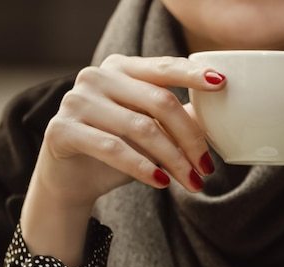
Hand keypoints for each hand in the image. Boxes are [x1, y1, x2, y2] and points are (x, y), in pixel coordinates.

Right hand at [21, 55, 224, 266]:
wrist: (72, 179)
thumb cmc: (118, 147)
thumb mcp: (151, 128)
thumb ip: (178, 116)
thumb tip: (218, 115)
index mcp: (122, 68)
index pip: (164, 67)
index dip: (193, 74)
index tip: (222, 84)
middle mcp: (97, 77)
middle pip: (159, 102)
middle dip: (190, 138)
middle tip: (208, 167)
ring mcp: (76, 100)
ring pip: (141, 128)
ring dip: (173, 160)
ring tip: (193, 182)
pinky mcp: (62, 129)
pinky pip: (113, 148)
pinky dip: (142, 167)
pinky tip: (161, 182)